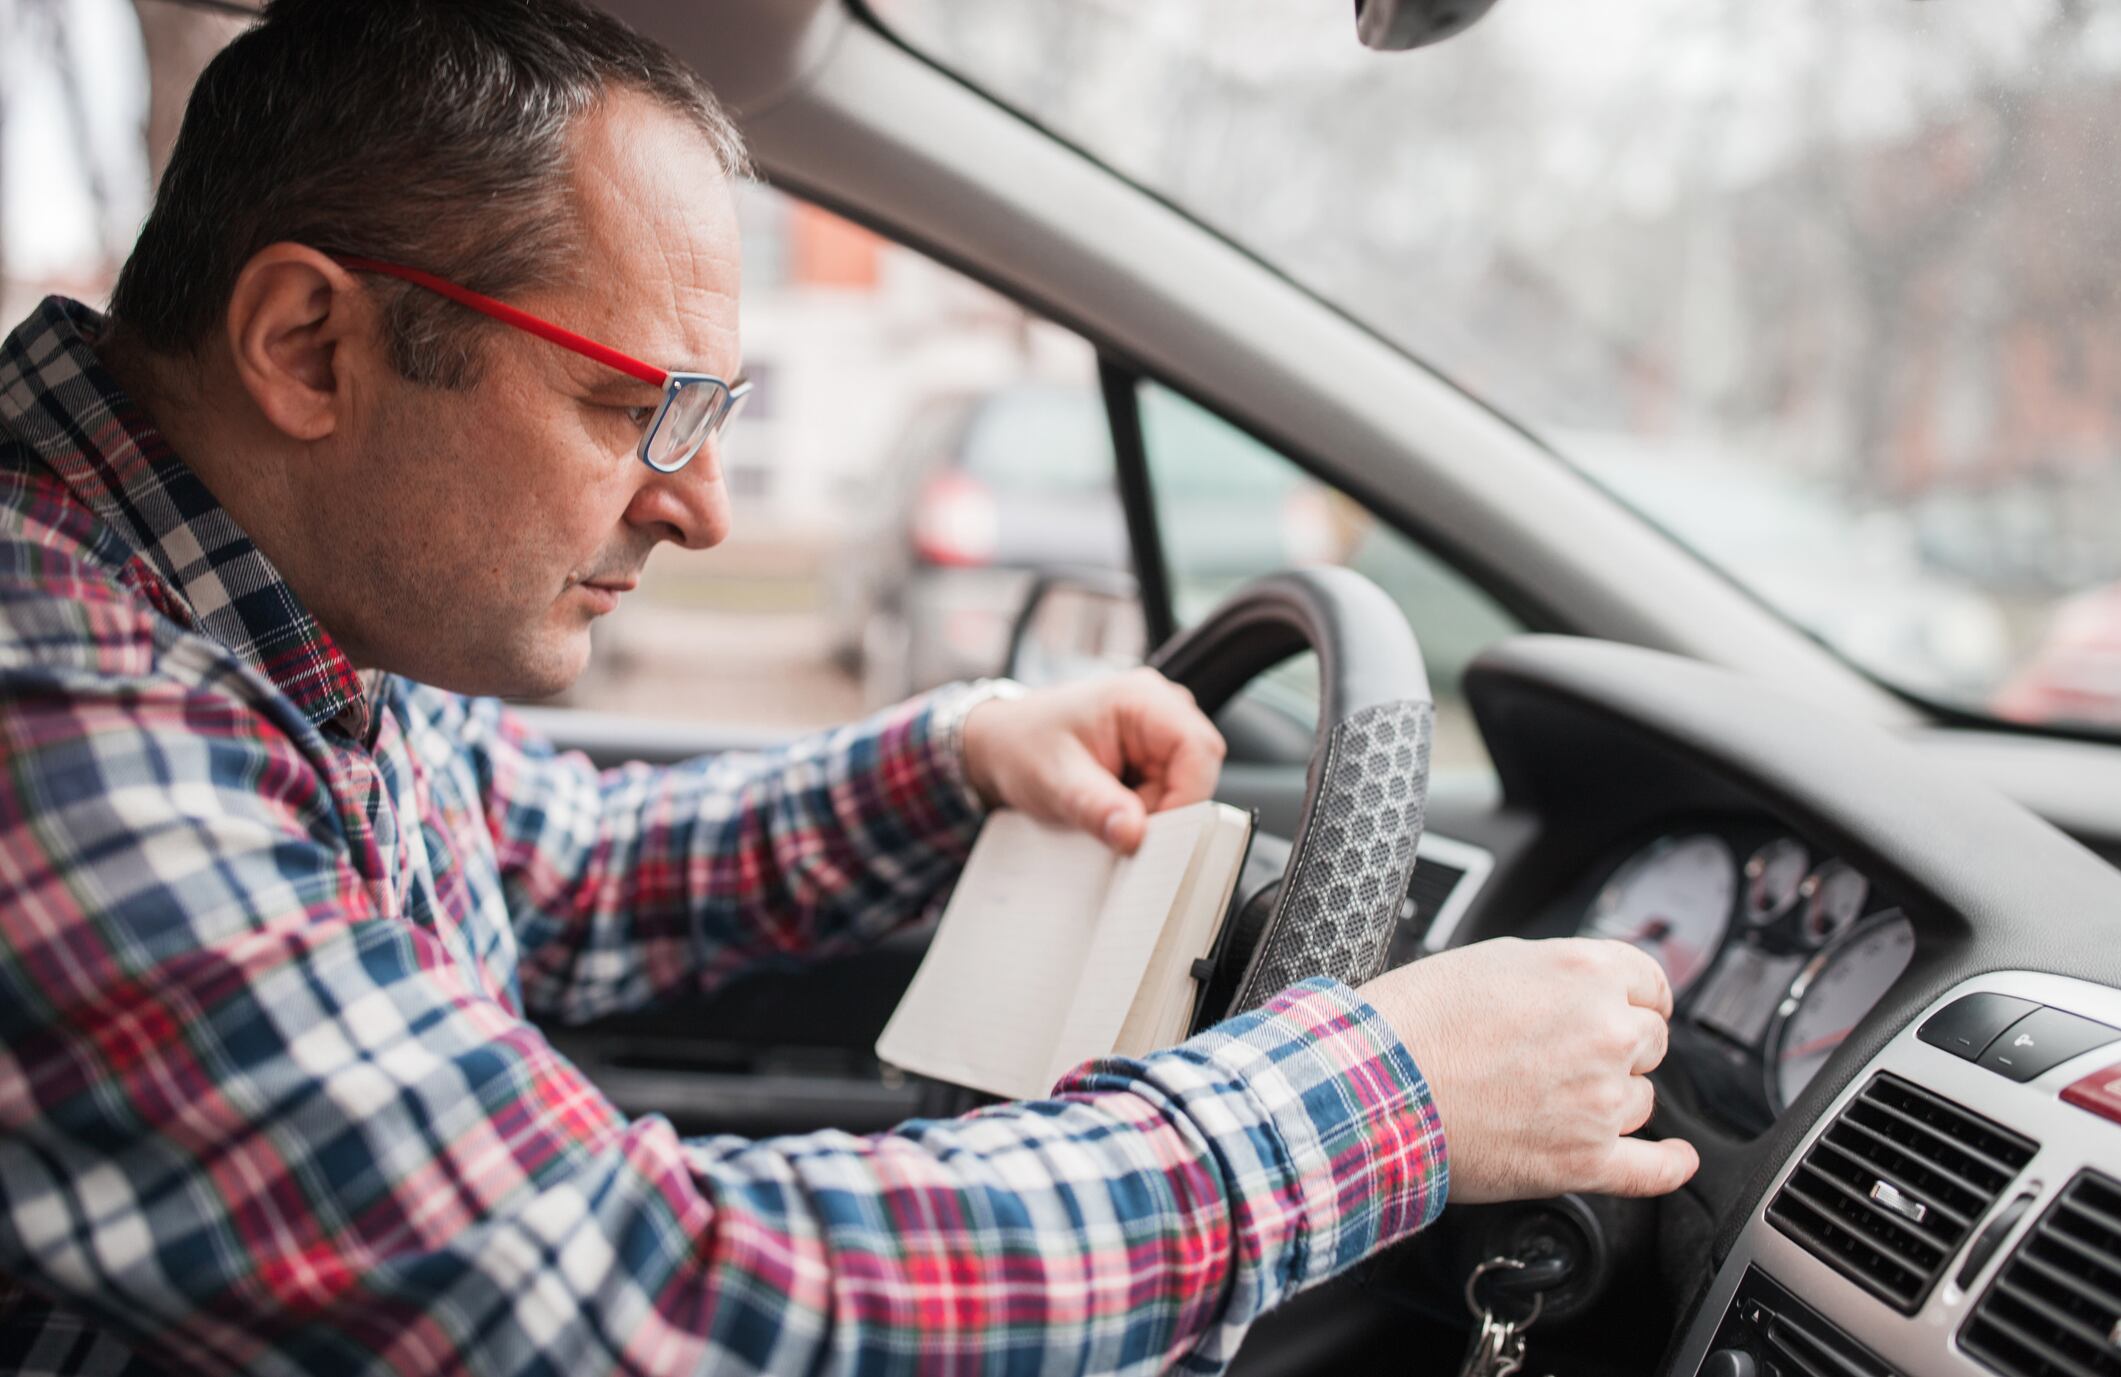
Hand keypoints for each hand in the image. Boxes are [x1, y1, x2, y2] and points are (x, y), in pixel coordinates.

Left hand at [959, 668, 1226, 853]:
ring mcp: (1159, 729)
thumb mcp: (1054, 780)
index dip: (1186, 797)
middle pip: (1198, 770)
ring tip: (1104, 809)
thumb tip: (1134, 835)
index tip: (1151, 833)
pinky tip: (1110, 806)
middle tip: (1118, 822)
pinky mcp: (1154, 752)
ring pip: (1184, 786)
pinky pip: (1168, 790)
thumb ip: (1095, 807)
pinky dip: (1143, 809)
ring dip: (1151, 811)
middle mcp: (1160, 707)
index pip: (1198, 749)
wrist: (1000, 745)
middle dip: (1165, 807)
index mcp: (1142, 698)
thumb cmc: (1021, 747)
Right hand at [1357, 937, 1699, 1201]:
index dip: (1634, 999)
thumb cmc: (1415, 1020)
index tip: (1628, 1012)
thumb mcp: (1493, 959)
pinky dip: (1668, 1166)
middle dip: (1617, 1047)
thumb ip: (1556, 972)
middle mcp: (1605, 1031)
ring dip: (1610, 1098)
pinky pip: (1651, 1170)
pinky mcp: (1584, 1160)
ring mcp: (1600, 1098)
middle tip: (1565, 1056)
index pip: (1651, 984)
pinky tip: (1675, 1160)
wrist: (1376, 1084)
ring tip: (1551, 1099)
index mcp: (1584, 973)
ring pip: (1641, 1099)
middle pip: (1650, 1041)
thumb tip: (1583, 990)